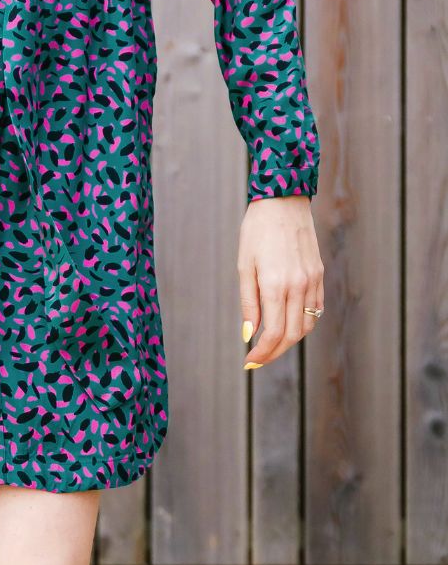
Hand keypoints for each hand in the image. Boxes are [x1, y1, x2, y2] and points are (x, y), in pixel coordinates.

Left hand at [238, 194, 324, 367]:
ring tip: (271, 343)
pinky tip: (289, 323)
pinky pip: (316, 309)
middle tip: (258, 359)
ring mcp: (312, 281)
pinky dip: (304, 323)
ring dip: (290, 340)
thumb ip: (248, 302)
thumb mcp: (244, 265)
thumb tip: (249, 334)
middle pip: (292, 335)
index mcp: (275, 285)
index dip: (262, 353)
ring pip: (307, 325)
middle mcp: (298, 286)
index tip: (249, 362)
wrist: (283, 202)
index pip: (273, 333)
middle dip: (274, 352)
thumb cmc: (256, 231)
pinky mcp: (320, 275)